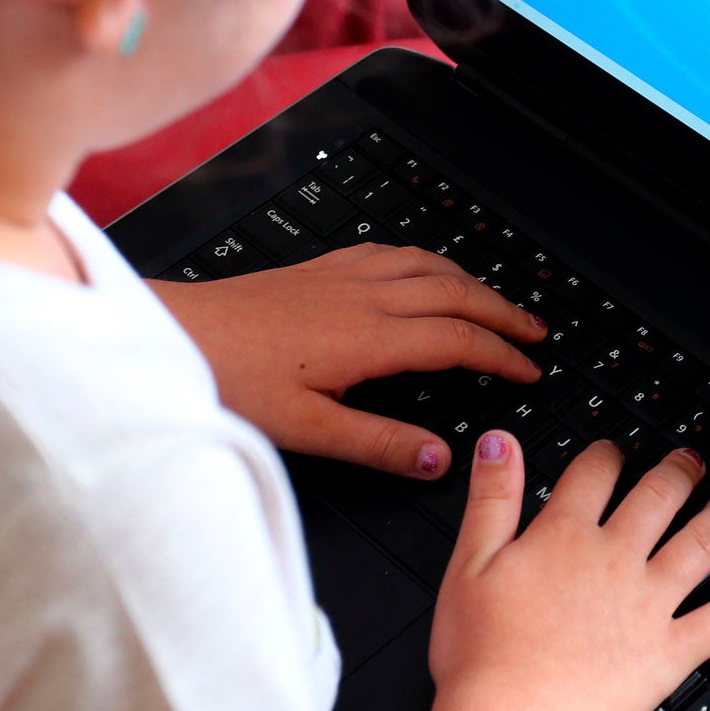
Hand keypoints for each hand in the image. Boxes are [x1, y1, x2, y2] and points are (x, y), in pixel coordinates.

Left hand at [149, 244, 545, 477]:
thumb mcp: (306, 429)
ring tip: (495, 300)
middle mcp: (362, 296)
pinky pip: (390, 252)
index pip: (457, 339)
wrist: (174, 331)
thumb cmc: (228, 379)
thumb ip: (378, 443)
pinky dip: (425, 260)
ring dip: (470, 280)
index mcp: (368, 337)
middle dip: (503, 311)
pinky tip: (422, 269)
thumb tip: (439, 458)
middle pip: (455, 292)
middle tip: (536, 331)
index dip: (501, 355)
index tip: (528, 370)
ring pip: (427, 264)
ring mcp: (340, 276)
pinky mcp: (317, 268)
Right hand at [426, 435, 709, 710]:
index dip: (607, 454)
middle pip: (657, 498)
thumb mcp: (468, 565)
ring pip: (699, 543)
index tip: (614, 450)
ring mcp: (649, 604)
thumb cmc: (483, 657)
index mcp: (564, 537)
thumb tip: (501, 442)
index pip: (594, 474)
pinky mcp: (671, 651)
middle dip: (678, 471)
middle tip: (692, 459)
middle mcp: (615, 560)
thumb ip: (492, 498)